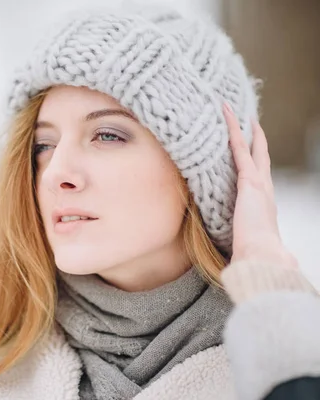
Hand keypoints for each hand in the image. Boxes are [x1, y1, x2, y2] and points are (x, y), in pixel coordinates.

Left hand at [223, 103, 297, 268]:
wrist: (263, 255)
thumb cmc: (254, 255)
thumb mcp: (246, 244)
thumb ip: (242, 244)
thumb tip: (232, 259)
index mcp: (263, 203)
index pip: (258, 177)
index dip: (255, 161)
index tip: (251, 150)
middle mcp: (264, 189)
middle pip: (259, 156)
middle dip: (254, 138)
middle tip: (249, 121)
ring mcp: (258, 182)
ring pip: (248, 147)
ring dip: (239, 127)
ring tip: (231, 110)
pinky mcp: (248, 179)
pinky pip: (238, 148)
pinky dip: (233, 129)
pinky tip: (226, 114)